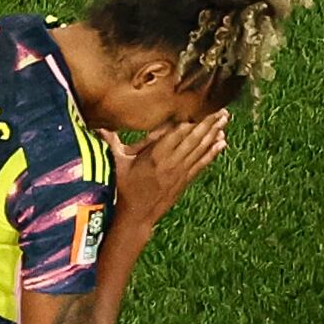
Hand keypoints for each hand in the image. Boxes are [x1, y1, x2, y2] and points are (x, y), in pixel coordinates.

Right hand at [111, 108, 227, 233]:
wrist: (134, 217)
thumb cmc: (122, 189)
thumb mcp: (115, 163)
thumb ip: (110, 142)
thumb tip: (97, 127)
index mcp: (154, 156)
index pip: (177, 133)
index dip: (192, 120)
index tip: (203, 106)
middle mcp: (170, 163)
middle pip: (193, 139)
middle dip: (209, 123)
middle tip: (223, 110)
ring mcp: (179, 173)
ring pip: (200, 150)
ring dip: (214, 134)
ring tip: (226, 120)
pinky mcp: (183, 181)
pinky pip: (201, 164)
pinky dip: (212, 153)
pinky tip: (222, 143)